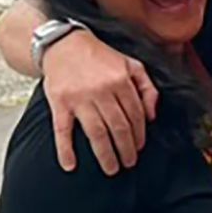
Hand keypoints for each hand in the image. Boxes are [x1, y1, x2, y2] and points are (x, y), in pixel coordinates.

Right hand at [41, 30, 158, 174]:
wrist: (64, 43)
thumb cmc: (99, 56)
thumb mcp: (131, 64)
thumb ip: (147, 87)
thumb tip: (152, 115)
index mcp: (121, 80)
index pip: (135, 115)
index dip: (139, 134)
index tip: (138, 148)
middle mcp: (102, 90)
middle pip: (119, 127)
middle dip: (126, 149)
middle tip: (128, 163)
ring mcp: (79, 98)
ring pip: (96, 132)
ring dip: (105, 154)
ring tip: (111, 169)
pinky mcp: (60, 103)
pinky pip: (63, 130)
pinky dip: (65, 150)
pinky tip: (70, 165)